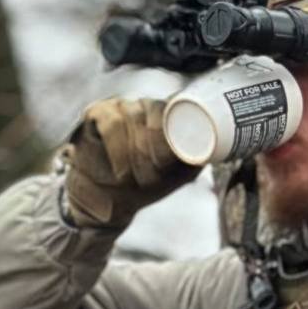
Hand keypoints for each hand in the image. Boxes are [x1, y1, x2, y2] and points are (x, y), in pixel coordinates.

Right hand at [56, 97, 194, 231]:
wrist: (104, 201)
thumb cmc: (140, 185)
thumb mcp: (174, 176)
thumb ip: (193, 162)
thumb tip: (210, 152)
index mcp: (166, 118)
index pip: (176, 113)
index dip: (171, 141)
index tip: (164, 168)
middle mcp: (145, 107)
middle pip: (156, 114)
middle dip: (154, 151)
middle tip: (149, 179)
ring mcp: (121, 107)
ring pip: (134, 117)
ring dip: (135, 153)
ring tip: (134, 178)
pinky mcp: (97, 112)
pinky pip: (111, 121)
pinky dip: (117, 148)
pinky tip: (121, 171)